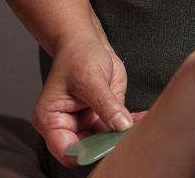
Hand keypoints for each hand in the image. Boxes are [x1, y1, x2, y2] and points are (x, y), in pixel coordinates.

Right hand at [33, 36, 135, 166]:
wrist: (86, 42)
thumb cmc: (77, 55)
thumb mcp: (89, 77)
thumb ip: (105, 103)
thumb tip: (121, 126)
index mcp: (51, 119)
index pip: (66, 151)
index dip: (87, 153)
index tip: (108, 145)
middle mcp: (67, 126)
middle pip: (88, 151)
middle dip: (109, 145)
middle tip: (127, 135)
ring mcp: (86, 124)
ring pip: (106, 144)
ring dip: (124, 136)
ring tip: (139, 125)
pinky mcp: (103, 119)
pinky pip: (118, 131)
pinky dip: (132, 125)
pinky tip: (143, 118)